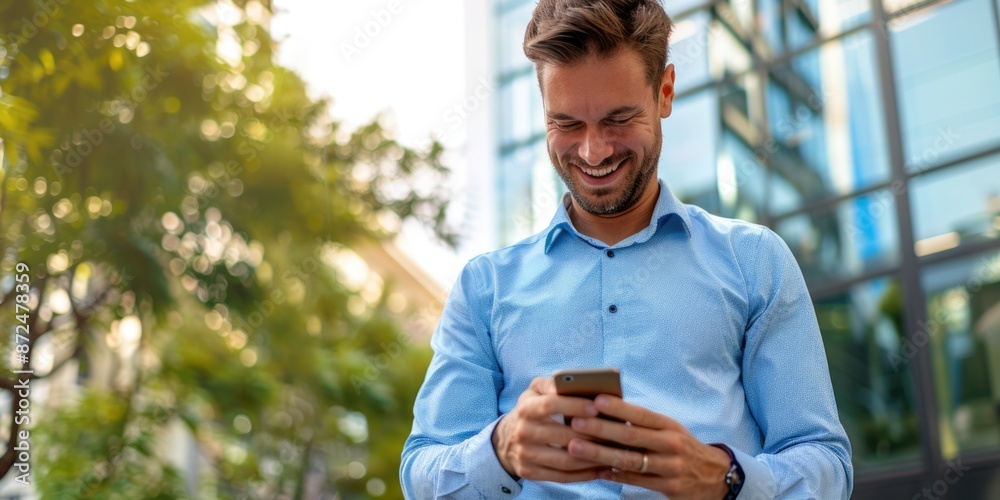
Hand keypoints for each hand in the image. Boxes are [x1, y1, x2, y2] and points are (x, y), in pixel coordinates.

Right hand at [491, 377, 610, 481]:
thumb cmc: (531, 410)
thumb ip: (552, 384)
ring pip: (566, 460)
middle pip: (563, 436)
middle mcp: (523, 432)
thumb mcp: (534, 392)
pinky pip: (562, 477)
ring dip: (593, 458)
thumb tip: (574, 382)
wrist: (505, 440)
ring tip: (613, 452)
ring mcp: (525, 455)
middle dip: (591, 435)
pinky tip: (601, 468)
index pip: (551, 405)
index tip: (596, 407)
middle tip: (615, 433)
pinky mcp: (530, 473)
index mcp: (526, 408)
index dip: (574, 406)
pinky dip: (585, 474)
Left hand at [565, 394, 730, 498]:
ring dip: (600, 454)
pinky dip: (614, 475)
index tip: (595, 400)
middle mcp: (670, 444)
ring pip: (629, 460)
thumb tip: (604, 410)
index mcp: (669, 425)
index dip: (618, 407)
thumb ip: (643, 423)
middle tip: (575, 423)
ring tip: (576, 448)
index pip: (641, 414)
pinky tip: (595, 470)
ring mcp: (670, 467)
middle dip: (601, 429)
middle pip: (631, 436)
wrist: (716, 476)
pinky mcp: (668, 487)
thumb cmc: (681, 447)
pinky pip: (636, 481)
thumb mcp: (669, 430)